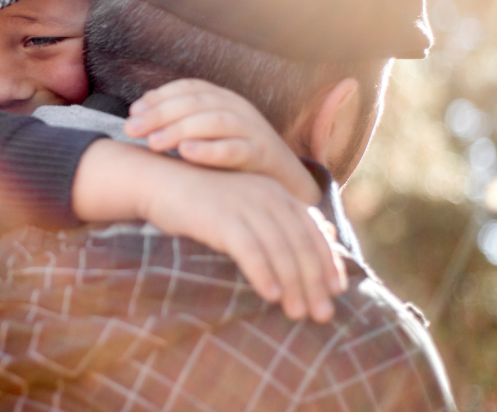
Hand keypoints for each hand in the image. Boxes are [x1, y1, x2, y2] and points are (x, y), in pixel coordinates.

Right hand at [73, 141, 347, 322]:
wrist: (159, 182)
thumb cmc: (203, 201)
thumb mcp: (245, 207)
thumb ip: (279, 222)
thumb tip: (325, 237)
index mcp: (276, 192)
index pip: (314, 231)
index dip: (328, 262)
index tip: (337, 291)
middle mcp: (266, 195)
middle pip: (300, 243)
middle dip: (314, 282)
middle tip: (322, 315)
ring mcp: (244, 204)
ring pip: (279, 249)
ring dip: (292, 285)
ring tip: (297, 313)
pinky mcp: (221, 216)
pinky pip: (249, 248)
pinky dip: (262, 273)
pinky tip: (270, 296)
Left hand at [124, 79, 320, 204]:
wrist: (283, 183)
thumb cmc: (234, 158)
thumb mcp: (207, 135)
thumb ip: (178, 123)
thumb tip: (138, 113)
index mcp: (224, 99)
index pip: (189, 88)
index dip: (160, 96)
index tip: (134, 112)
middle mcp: (239, 109)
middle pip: (197, 102)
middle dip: (161, 114)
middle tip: (133, 129)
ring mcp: (253, 130)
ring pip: (215, 122)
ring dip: (181, 130)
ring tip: (154, 143)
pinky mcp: (262, 155)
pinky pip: (236, 150)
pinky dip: (210, 150)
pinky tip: (186, 154)